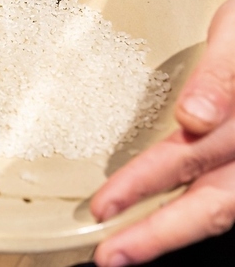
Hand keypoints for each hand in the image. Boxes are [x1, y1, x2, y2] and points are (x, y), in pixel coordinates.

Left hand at [90, 0, 234, 265]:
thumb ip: (222, 75)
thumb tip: (196, 117)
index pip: (184, 159)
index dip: (142, 185)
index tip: (103, 205)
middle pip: (209, 204)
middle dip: (156, 234)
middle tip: (109, 257)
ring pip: (219, 207)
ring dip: (171, 233)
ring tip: (127, 251)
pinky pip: (221, 192)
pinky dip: (189, 213)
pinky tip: (162, 220)